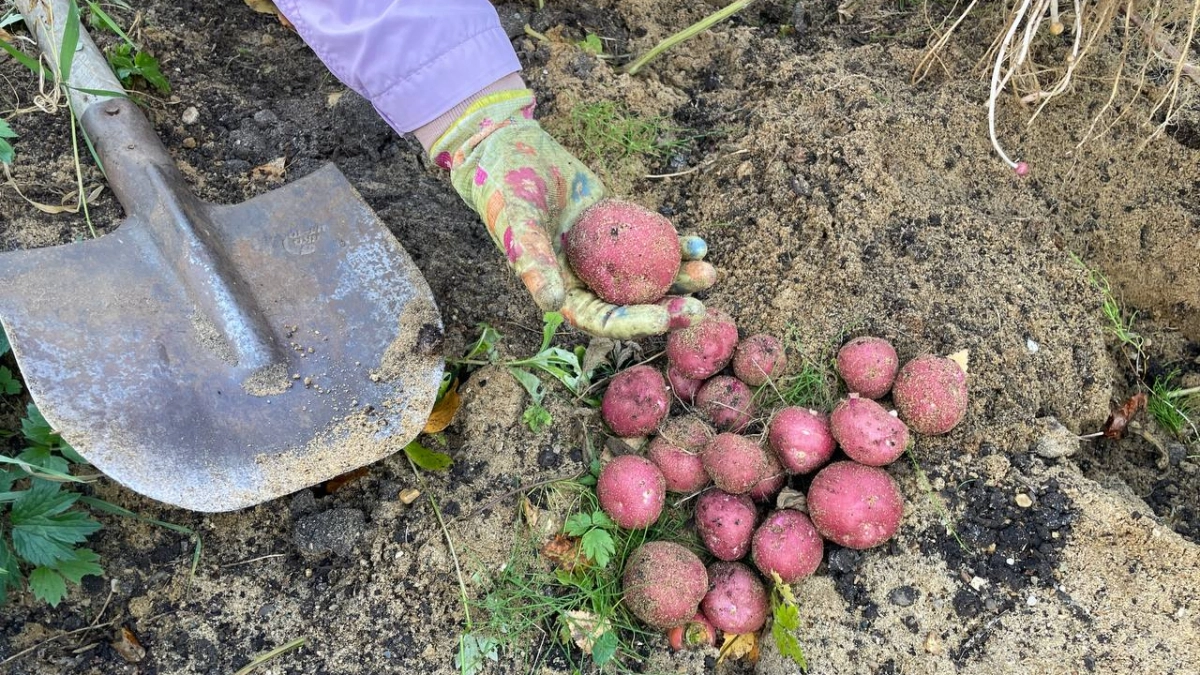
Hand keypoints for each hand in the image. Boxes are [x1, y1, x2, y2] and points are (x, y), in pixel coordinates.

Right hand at [429, 90, 715, 338]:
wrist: (510, 148)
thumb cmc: (506, 187)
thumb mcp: (518, 222)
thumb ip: (532, 262)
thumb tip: (552, 303)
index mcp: (559, 289)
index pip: (601, 319)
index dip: (633, 323)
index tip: (666, 318)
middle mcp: (583, 278)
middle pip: (631, 304)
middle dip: (667, 308)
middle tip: (700, 307)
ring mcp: (603, 254)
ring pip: (646, 274)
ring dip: (679, 278)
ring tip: (709, 272)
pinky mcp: (615, 227)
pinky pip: (649, 241)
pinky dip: (674, 244)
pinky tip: (698, 243)